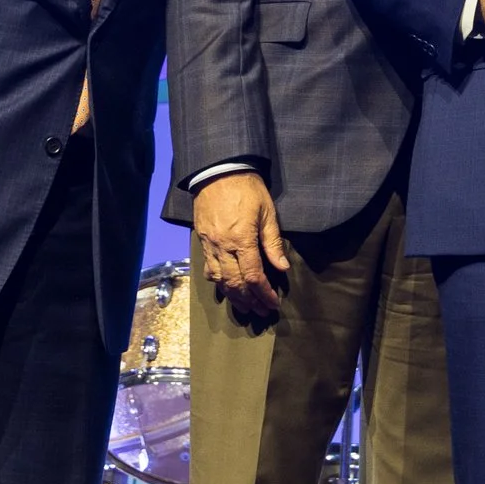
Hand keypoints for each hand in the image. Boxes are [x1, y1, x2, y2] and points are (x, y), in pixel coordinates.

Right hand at [193, 171, 288, 317]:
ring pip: (220, 281)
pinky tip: (226, 289)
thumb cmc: (248, 189)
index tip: (274, 304)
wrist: (217, 171)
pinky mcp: (201, 241)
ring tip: (247, 307)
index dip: (264, 293)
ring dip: (234, 297)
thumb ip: (273, 242)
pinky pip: (208, 269)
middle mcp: (223, 247)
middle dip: (250, 301)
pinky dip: (218, 283)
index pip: (254, 276)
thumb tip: (282, 268)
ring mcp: (210, 245)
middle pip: (235, 284)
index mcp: (242, 240)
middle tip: (263, 312)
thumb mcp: (267, 212)